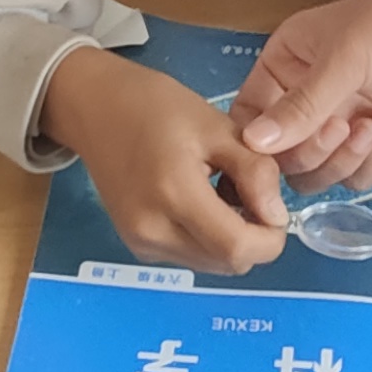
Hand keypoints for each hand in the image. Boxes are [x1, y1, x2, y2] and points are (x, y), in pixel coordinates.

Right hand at [45, 47, 291, 273]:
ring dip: (231, 239)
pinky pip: (191, 256)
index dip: (270, 237)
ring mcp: (141, 243)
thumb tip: (277, 216)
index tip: (273, 205)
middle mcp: (153, 231)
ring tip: (220, 192)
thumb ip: (254, 171)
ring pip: (213, 264)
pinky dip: (208, 238)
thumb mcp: (217, 127)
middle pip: (228, 263)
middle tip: (247, 191)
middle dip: (253, 236)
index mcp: (174, 194)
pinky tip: (199, 201)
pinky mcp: (138, 246)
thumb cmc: (156, 106)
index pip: (238, 249)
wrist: (94, 108)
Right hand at [234, 0, 371, 176]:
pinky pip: (356, 177)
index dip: (256, 144)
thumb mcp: (349, 55)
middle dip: (312, 150)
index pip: (250, 117)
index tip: (272, 157)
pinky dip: (369, 164)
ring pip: (318, 173)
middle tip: (342, 127)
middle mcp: (308, 98)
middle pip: (283, 156)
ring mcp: (344, 123)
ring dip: (343, 159)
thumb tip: (253, 144)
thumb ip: (303, 104)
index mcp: (287, 64)